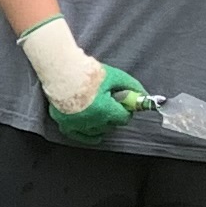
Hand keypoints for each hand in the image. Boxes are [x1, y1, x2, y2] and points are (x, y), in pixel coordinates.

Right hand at [17, 15, 143, 141]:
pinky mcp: (64, 124)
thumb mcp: (114, 76)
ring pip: (97, 132)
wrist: (61, 70)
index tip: (123, 104)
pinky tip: (94, 133)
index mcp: (105, 110)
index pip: (124, 118)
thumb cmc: (87, 72)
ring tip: (100, 112)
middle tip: (109, 104)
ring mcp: (77, 124)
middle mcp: (92, 121)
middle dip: (113, 116)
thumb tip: (144, 95)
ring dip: (102, 125)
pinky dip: (88, 135)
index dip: (126, 110)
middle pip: (111, 125)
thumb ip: (131, 86)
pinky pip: (79, 136)